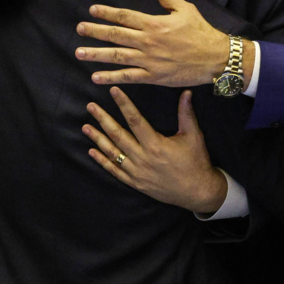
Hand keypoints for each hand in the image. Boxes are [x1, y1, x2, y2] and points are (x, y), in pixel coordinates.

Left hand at [75, 0, 252, 87]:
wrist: (215, 58)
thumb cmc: (201, 32)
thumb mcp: (185, 9)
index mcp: (154, 23)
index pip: (124, 16)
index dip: (107, 13)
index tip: (92, 10)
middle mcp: (147, 41)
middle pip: (116, 35)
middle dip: (95, 31)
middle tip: (79, 29)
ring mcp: (148, 60)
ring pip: (117, 56)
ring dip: (96, 55)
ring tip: (79, 53)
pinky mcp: (153, 77)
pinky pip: (128, 77)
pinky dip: (111, 77)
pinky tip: (96, 77)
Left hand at [82, 87, 227, 212]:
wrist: (197, 191)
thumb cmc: (196, 162)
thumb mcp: (193, 136)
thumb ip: (186, 114)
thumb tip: (186, 92)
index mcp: (155, 144)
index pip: (135, 120)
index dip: (123, 104)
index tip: (113, 91)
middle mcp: (142, 158)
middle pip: (118, 135)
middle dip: (103, 119)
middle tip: (91, 107)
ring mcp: (137, 172)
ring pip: (112, 153)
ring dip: (98, 139)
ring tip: (85, 127)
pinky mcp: (135, 183)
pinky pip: (114, 171)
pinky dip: (102, 161)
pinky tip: (92, 151)